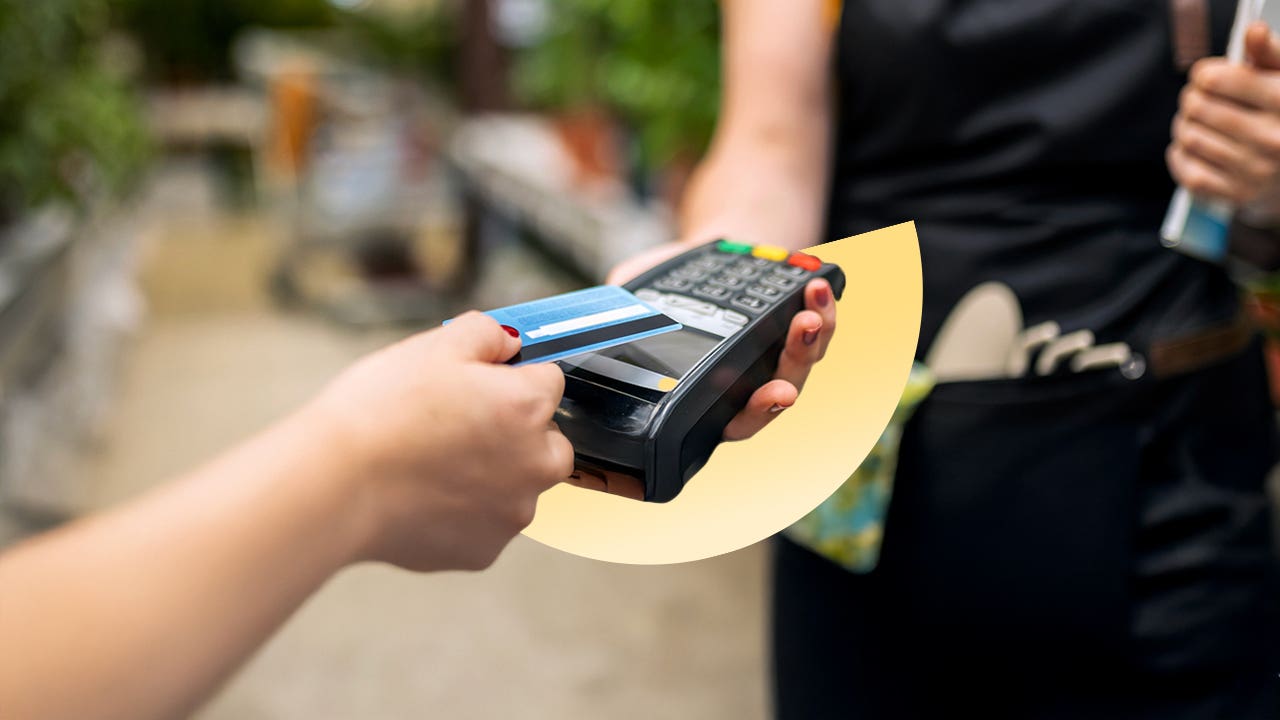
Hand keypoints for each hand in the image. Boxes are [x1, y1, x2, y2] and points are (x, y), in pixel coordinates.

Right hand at [304, 312, 573, 571]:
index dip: (514, 378)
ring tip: (433, 466)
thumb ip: (487, 334)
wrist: (335, 485)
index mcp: (527, 407)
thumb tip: (508, 342)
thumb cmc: (380, 412)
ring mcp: (511, 514)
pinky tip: (423, 497)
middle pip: (549, 443)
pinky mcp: (484, 551)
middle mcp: (534, 464)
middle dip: (519, 434)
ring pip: (519, 488)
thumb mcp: (434, 346)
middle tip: (462, 427)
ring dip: (494, 477)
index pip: (549, 382)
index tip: (482, 384)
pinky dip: (464, 514)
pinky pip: (486, 526)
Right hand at [609, 241, 837, 441]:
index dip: (758, 413)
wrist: (710, 256)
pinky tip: (818, 287)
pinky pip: (821, 327)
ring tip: (810, 309)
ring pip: (805, 361)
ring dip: (813, 339)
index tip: (772, 396)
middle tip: (796, 345)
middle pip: (781, 391)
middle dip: (792, 372)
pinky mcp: (801, 325)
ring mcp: (779, 355)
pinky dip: (825, 309)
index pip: (740, 419)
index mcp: (713, 394)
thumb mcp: (641, 293)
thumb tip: (611, 301)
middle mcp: (752, 381)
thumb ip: (623, 306)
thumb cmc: (671, 286)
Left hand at [1168, 22, 1279, 205]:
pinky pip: (1188, 172)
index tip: (1205, 78)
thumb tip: (1253, 32)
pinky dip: (1180, 157)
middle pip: (1197, 108)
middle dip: (1190, 100)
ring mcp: (1255, 170)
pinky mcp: (1238, 194)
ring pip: (1189, 138)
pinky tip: (1189, 148)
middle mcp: (1272, 137)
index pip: (1217, 79)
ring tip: (1194, 123)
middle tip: (1196, 100)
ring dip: (1183, 127)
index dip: (1202, 74)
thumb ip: (1268, 53)